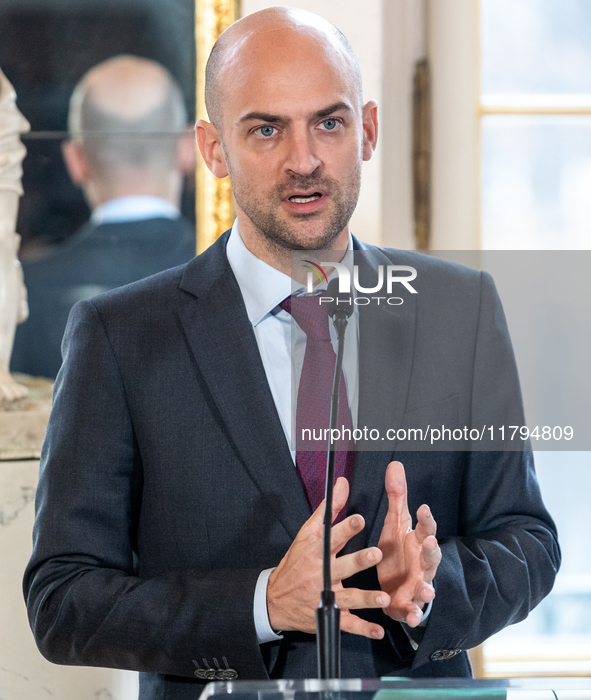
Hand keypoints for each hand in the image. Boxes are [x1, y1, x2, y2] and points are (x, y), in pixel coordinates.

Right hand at [267, 477, 390, 638]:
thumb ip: (328, 509)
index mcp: (316, 552)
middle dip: (359, 560)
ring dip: (366, 598)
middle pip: (342, 566)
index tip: (358, 519)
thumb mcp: (307, 533)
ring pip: (348, 597)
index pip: (331, 537)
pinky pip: (347, 624)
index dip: (345, 528)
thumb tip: (342, 483)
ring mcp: (325, 597)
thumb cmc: (296, 561)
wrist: (275, 598)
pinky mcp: (329, 615)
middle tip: (376, 553)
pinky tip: (378, 631)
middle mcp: (321, 574)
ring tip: (383, 597)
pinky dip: (363, 629)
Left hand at [377, 461, 440, 627]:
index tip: (422, 507)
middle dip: (432, 550)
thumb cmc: (399, 549)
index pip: (426, 527)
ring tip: (427, 589)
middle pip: (431, 557)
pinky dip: (414, 614)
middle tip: (429, 542)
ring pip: (427, 586)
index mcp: (418, 541)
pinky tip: (411, 617)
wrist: (397, 584)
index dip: (425, 518)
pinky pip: (413, 610)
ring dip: (427, 588)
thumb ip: (397, 497)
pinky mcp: (408, 604)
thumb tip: (395, 464)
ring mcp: (418, 584)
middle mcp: (422, 563)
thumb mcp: (395, 523)